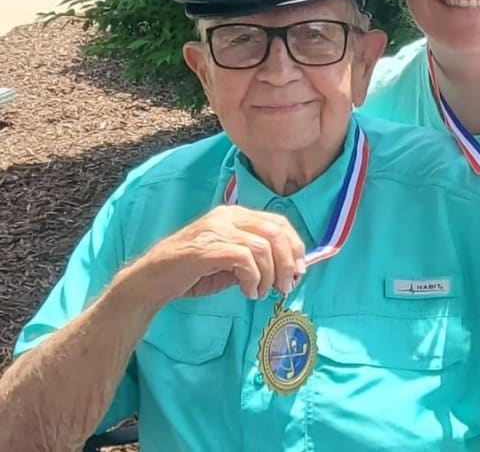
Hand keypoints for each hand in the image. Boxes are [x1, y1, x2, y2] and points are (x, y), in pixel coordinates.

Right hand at [127, 204, 306, 307]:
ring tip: (263, 293)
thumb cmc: (192, 271)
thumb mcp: (230, 261)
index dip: (295, 246)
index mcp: (236, 215)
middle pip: (275, 232)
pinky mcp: (207, 248)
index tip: (300, 270)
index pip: (278, 222)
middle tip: (286, 286)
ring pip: (263, 246)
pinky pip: (244, 258)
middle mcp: (228, 216)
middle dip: (287, 262)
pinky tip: (248, 292)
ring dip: (270, 275)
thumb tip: (288, 269)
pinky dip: (253, 278)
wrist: (151, 279)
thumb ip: (256, 258)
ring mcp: (216, 229)